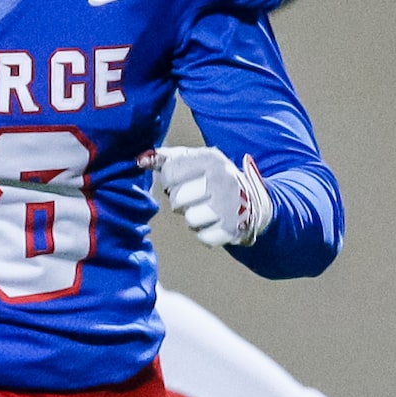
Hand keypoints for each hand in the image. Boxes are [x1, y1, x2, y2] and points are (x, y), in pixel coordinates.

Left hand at [142, 144, 274, 248]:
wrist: (255, 201)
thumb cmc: (216, 179)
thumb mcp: (198, 160)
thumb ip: (168, 158)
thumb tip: (140, 160)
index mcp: (211, 159)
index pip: (169, 173)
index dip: (170, 182)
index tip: (181, 182)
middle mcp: (222, 179)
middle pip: (177, 199)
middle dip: (181, 202)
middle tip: (195, 198)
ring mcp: (231, 205)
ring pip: (190, 220)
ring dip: (195, 219)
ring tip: (206, 210)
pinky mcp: (235, 228)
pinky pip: (204, 237)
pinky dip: (206, 234)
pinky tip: (216, 223)